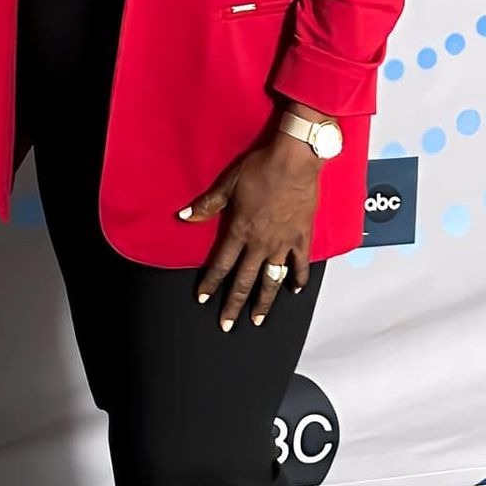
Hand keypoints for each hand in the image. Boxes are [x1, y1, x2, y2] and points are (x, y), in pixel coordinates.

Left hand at [181, 132, 319, 330]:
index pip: (221, 264)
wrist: (294, 160)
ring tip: (258, 318)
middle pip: (244, 280)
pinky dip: (298, 279)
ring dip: (264, 301)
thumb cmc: (260, 168)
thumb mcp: (228, 184)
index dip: (210, 283)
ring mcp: (283, 242)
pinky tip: (294, 290)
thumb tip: (184, 216)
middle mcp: (260, 243)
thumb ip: (207, 205)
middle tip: (227, 324)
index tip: (203, 298)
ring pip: (271, 279)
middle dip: (233, 304)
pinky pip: (299, 264)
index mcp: (239, 230)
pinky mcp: (302, 237)